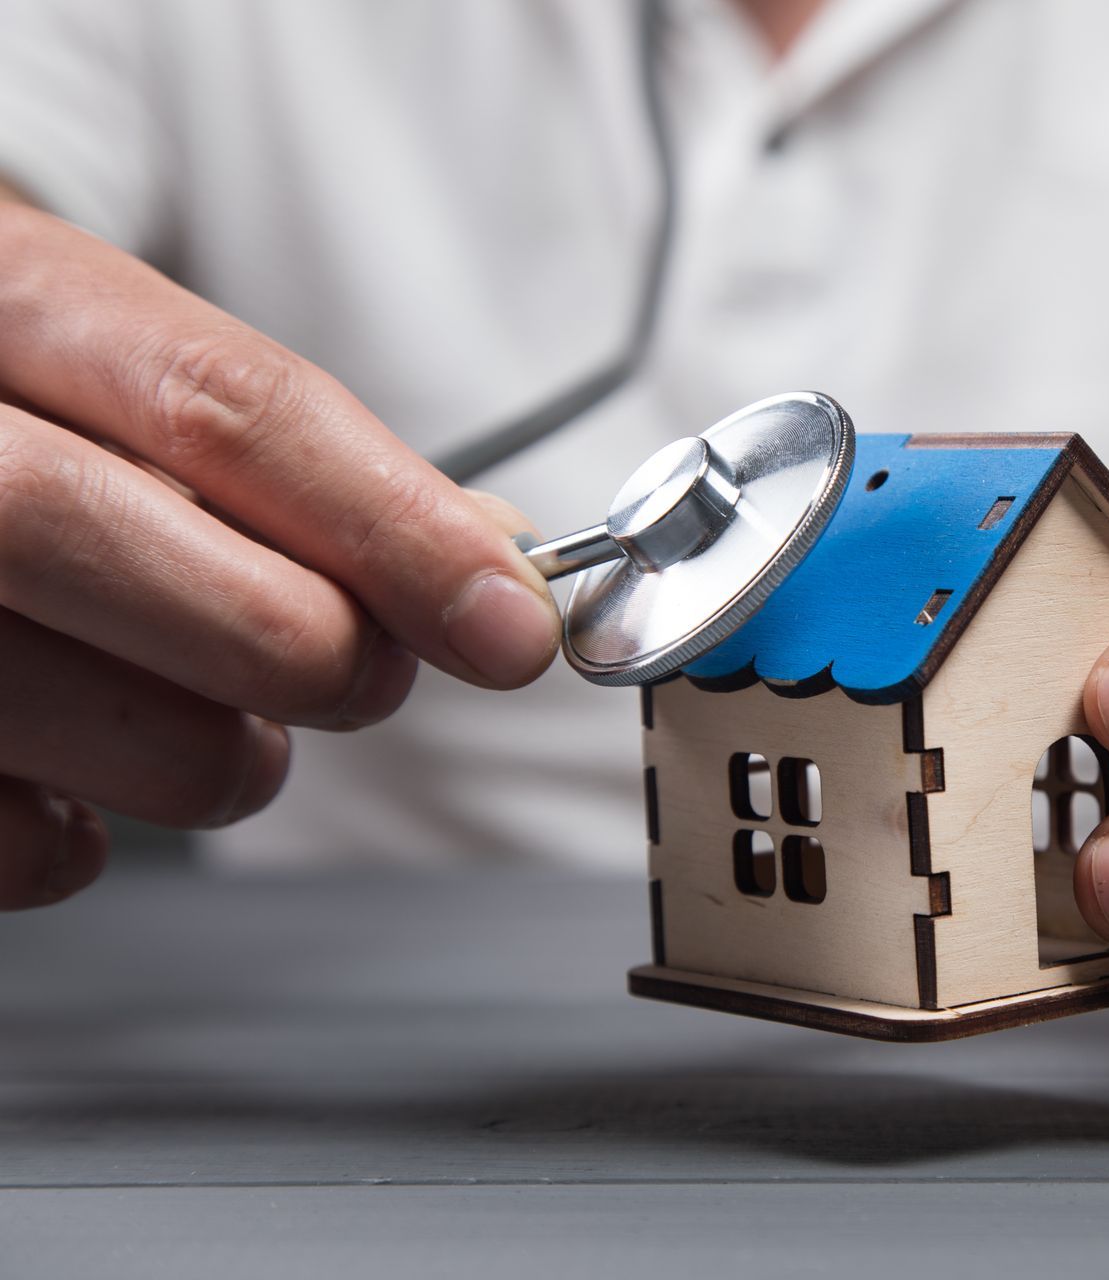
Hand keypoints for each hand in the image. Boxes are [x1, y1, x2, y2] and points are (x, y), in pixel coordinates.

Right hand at [0, 205, 558, 908]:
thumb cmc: (17, 421)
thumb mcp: (120, 373)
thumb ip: (288, 457)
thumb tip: (487, 553)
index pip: (214, 401)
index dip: (389, 524)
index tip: (507, 623)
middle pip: (89, 529)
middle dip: (290, 639)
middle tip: (367, 678)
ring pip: (55, 696)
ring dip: (213, 756)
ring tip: (231, 734)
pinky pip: (2, 833)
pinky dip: (81, 834)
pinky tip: (86, 775)